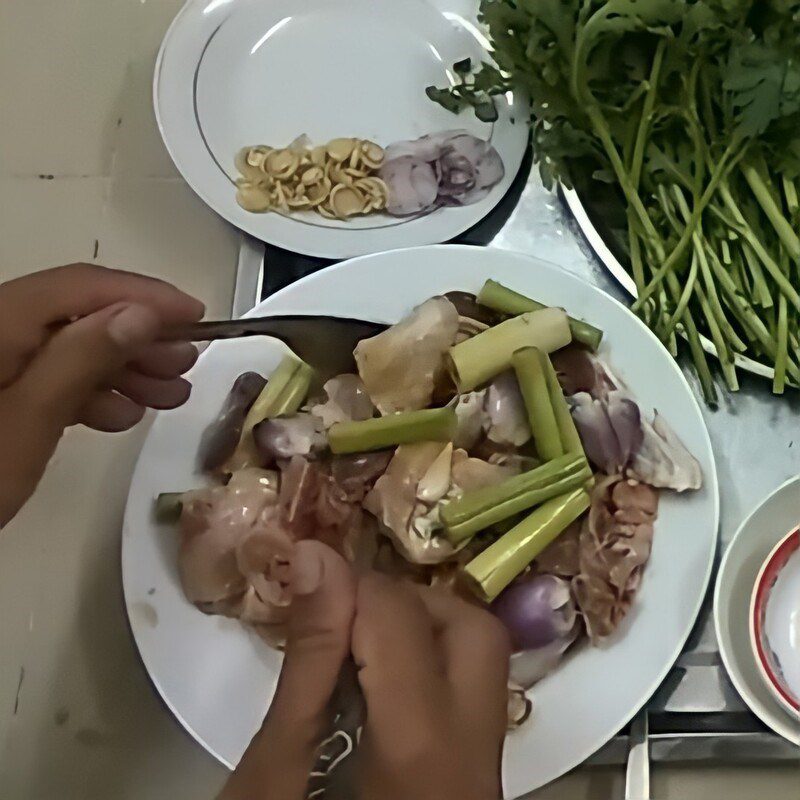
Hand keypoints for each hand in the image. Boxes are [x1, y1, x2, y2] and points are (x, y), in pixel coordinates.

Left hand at [0, 263, 203, 524]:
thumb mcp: (29, 420)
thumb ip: (82, 359)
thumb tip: (139, 314)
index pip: (80, 288)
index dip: (143, 296)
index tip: (196, 316)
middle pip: (77, 316)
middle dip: (138, 337)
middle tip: (188, 365)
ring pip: (68, 348)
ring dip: (122, 368)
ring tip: (170, 396)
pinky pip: (48, 378)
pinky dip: (89, 392)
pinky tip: (120, 416)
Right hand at [222, 551, 508, 799]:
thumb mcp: (277, 773)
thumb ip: (310, 662)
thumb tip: (318, 560)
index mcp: (421, 754)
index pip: (401, 621)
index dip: (348, 584)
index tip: (304, 569)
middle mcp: (476, 756)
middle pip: (471, 632)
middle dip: (406, 601)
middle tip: (342, 612)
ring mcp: (487, 769)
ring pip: (482, 657)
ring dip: (423, 627)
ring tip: (357, 643)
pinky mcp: (480, 777)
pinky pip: (473, 691)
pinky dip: (431, 663)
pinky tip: (381, 680)